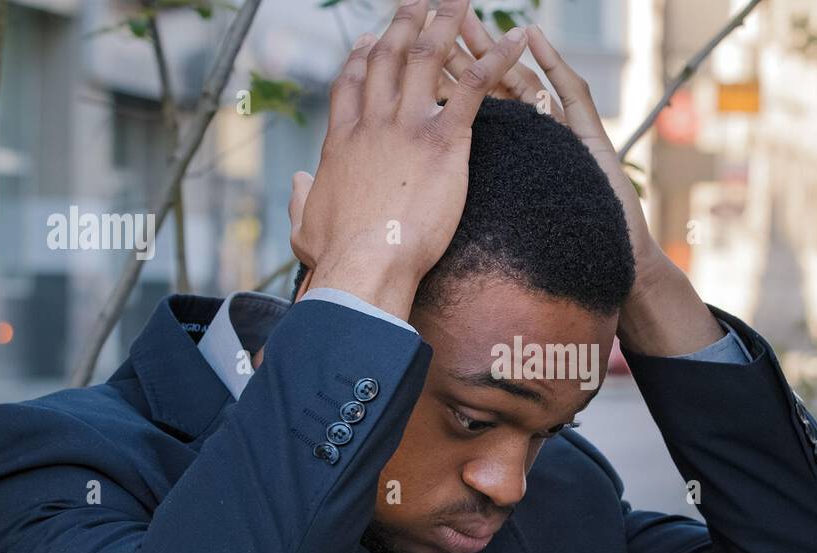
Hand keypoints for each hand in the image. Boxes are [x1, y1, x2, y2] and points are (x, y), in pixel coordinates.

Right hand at [288, 0, 527, 320]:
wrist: (365, 262)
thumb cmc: (336, 255)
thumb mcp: (304, 225)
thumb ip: (301, 198)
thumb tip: (298, 183)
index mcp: (342, 141)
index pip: (351, 86)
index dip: (362, 59)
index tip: (372, 41)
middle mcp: (374, 123)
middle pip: (389, 59)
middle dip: (404, 23)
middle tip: (417, 1)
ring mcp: (408, 126)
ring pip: (428, 58)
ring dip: (446, 23)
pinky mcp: (444, 140)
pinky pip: (475, 87)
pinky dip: (498, 59)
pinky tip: (517, 38)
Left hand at [444, 12, 661, 284]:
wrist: (598, 260)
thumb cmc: (550, 250)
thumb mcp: (500, 220)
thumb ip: (470, 196)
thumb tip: (422, 197)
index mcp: (505, 156)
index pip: (466, 109)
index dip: (442, 79)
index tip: (413, 54)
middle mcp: (531, 138)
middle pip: (491, 85)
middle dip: (466, 49)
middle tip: (440, 16)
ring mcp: (561, 133)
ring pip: (526, 80)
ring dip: (500, 46)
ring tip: (477, 16)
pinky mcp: (589, 138)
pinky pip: (571, 95)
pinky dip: (552, 65)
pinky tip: (535, 38)